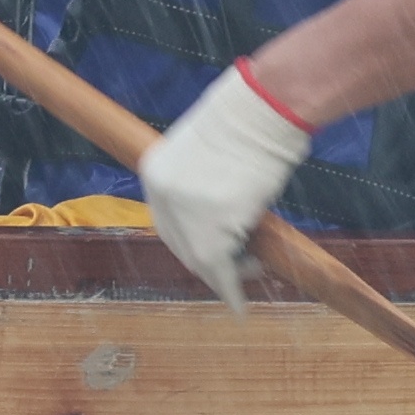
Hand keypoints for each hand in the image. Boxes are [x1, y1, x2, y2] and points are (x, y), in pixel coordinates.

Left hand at [138, 62, 317, 307]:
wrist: (261, 111)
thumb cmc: (245, 124)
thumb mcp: (205, 155)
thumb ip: (199, 186)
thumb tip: (215, 216)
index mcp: (153, 173)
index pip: (166, 222)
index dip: (189, 242)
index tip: (211, 255)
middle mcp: (161, 195)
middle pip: (180, 245)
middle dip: (207, 262)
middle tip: (237, 266)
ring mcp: (185, 213)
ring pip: (200, 259)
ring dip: (224, 273)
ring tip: (251, 266)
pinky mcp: (212, 228)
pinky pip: (220, 267)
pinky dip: (230, 289)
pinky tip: (240, 303)